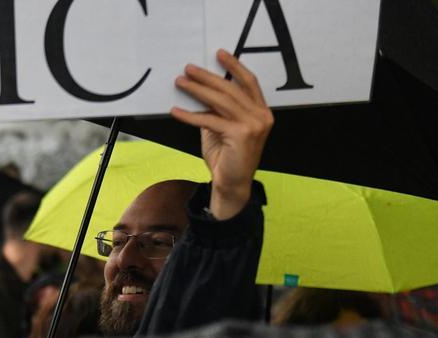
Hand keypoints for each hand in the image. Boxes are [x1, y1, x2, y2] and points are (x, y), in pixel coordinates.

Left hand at [171, 49, 272, 219]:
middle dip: (208, 76)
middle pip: (231, 89)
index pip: (249, 82)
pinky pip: (209, 120)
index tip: (219, 54)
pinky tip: (175, 110)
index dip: (235, 66)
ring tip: (180, 82)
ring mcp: (253, 125)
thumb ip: (216, 111)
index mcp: (262, 112)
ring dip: (197, 90)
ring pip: (221, 100)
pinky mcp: (240, 135)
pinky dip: (190, 115)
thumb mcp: (221, 129)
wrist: (232, 185)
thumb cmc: (227, 157)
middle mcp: (261, 116)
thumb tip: (199, 91)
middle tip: (188, 68)